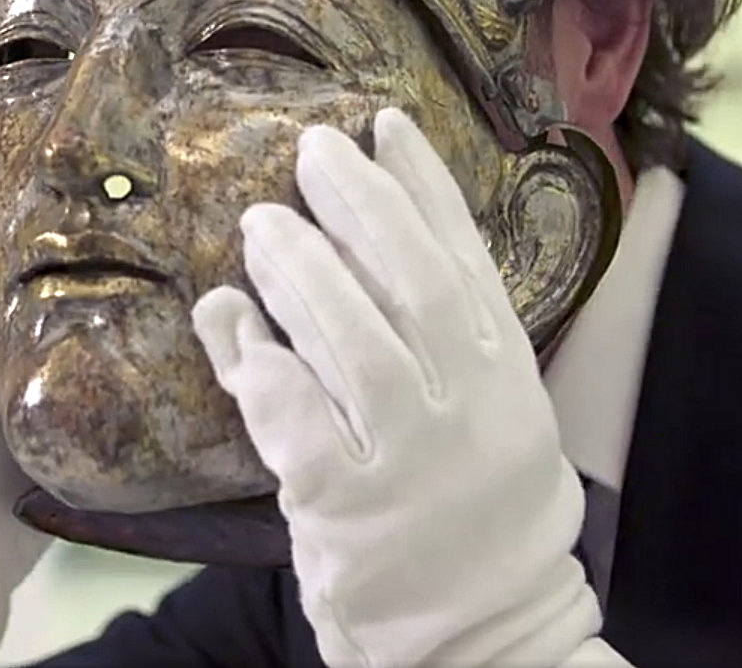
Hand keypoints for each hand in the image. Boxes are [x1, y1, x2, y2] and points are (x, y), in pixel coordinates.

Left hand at [194, 109, 600, 666]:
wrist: (487, 643)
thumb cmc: (476, 522)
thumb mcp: (490, 425)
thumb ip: (437, 347)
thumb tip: (355, 252)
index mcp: (510, 384)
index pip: (468, 263)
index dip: (425, 188)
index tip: (385, 126)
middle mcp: (473, 414)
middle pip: (414, 285)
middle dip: (361, 206)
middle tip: (311, 150)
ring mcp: (413, 462)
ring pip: (353, 342)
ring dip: (301, 271)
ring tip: (260, 223)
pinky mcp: (349, 510)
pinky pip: (295, 418)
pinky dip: (260, 362)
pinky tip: (231, 317)